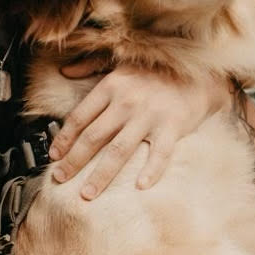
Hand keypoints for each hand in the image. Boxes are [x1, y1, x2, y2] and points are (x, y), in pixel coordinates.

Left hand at [48, 63, 226, 198]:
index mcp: (111, 86)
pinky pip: (160, 153)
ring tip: (87, 193)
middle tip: (60, 179)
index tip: (54, 155)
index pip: (80, 117)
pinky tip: (140, 186)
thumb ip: (90, 66)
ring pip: (119, 151)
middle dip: (74, 161)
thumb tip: (64, 71)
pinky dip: (151, 171)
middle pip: (94, 137)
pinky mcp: (173, 126)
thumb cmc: (156, 70)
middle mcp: (127, 101)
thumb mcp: (119, 61)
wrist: (200, 72)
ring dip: (101, 175)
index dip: (64, 138)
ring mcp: (150, 115)